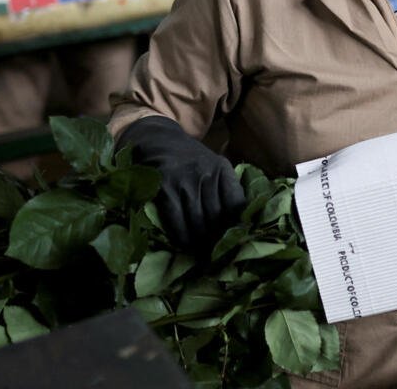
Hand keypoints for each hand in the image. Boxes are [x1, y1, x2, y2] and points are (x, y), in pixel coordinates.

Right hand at [118, 116, 245, 251]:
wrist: (157, 140)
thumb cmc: (189, 160)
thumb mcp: (213, 166)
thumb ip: (225, 190)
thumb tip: (239, 226)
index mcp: (222, 169)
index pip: (237, 205)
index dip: (237, 228)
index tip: (236, 244)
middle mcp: (205, 173)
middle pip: (217, 217)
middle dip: (217, 241)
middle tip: (218, 257)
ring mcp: (183, 180)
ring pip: (197, 221)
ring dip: (200, 243)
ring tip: (202, 255)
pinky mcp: (164, 188)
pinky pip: (176, 219)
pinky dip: (181, 236)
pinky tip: (184, 244)